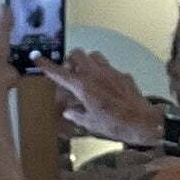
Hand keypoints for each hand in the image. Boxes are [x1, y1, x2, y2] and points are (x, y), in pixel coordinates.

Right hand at [35, 49, 164, 145]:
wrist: (142, 122)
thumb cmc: (114, 125)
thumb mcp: (91, 124)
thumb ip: (77, 114)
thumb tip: (68, 111)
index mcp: (83, 86)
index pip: (60, 73)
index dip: (47, 66)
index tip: (37, 58)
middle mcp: (94, 73)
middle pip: (77, 54)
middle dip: (71, 61)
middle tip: (71, 74)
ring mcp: (110, 71)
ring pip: (93, 55)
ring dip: (87, 62)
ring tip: (87, 76)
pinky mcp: (122, 74)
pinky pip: (109, 67)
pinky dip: (103, 73)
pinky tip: (106, 87)